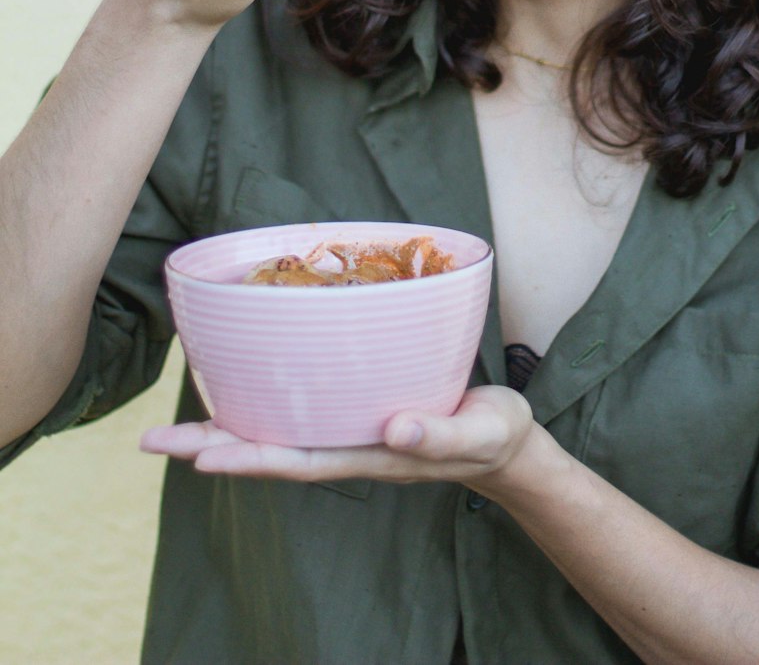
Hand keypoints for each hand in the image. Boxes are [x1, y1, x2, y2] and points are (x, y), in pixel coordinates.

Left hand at [140, 385, 535, 496]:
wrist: (504, 444)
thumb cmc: (491, 436)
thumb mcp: (475, 433)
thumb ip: (438, 434)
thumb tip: (394, 431)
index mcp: (371, 455)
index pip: (298, 460)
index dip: (249, 457)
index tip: (201, 455)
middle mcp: (350, 447)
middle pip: (271, 452)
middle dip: (213, 446)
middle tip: (154, 440)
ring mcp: (351, 433)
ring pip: (278, 435)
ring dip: (227, 431)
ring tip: (176, 426)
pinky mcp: (359, 413)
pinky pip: (301, 415)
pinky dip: (264, 407)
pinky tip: (243, 395)